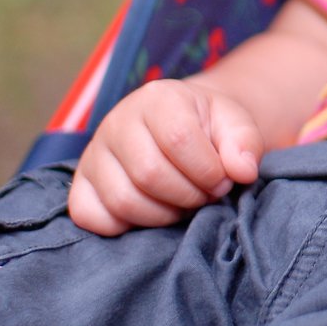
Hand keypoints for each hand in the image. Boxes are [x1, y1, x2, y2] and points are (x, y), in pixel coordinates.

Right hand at [68, 78, 265, 235]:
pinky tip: (151, 212)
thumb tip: (242, 171)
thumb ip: (245, 143)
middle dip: (188, 195)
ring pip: (123, 201)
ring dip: (163, 214)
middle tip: (203, 194)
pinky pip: (91, 217)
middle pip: (149, 174)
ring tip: (182, 203)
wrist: (183, 129)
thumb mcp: (236, 125)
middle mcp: (117, 121)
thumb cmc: (209, 130)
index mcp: (157, 98)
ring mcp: (94, 154)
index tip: (222, 179)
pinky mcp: (81, 185)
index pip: (178, 139)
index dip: (207, 170)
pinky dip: (125, 226)